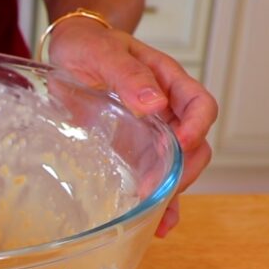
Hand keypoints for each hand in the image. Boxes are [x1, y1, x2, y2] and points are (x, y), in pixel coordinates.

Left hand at [45, 18, 218, 236]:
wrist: (69, 51)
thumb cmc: (89, 44)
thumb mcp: (103, 52)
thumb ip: (128, 74)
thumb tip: (155, 102)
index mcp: (167, 81)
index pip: (200, 106)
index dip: (196, 127)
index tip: (180, 144)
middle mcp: (167, 110)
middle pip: (196, 144)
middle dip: (183, 170)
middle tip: (157, 188)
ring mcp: (152, 134)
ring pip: (178, 167)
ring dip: (173, 193)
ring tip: (157, 217)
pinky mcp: (134, 151)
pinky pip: (154, 177)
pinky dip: (158, 201)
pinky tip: (155, 223)